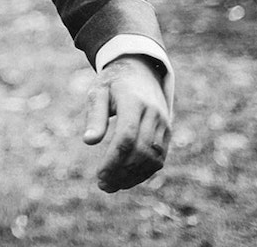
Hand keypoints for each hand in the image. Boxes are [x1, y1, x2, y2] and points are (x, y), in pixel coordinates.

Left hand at [82, 54, 172, 192]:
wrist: (141, 71)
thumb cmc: (113, 83)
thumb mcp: (97, 92)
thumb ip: (94, 116)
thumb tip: (89, 142)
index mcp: (134, 101)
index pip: (126, 136)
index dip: (113, 160)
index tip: (99, 175)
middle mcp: (153, 113)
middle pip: (140, 150)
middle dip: (121, 172)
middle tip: (103, 185)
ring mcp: (164, 123)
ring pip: (153, 158)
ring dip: (133, 176)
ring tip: (112, 186)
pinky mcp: (167, 132)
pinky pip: (159, 157)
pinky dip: (144, 172)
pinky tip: (127, 179)